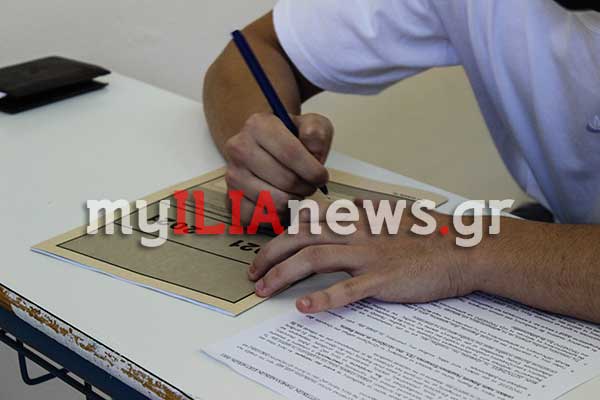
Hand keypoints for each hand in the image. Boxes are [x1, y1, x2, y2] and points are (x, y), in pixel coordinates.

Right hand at [223, 112, 332, 223]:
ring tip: (297, 192)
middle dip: (306, 187)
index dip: (313, 171)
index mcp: (258, 125)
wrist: (267, 149)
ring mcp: (232, 175)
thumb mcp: (311, 125)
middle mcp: (239, 148)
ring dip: (293, 202)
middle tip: (309, 184)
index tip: (321, 177)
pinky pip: (259, 217)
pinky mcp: (231, 198)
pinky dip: (276, 215)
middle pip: (285, 181)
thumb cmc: (292, 139)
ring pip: (275, 202)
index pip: (291, 153)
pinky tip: (282, 202)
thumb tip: (313, 149)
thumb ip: (317, 132)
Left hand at [249, 204, 476, 312]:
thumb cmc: (429, 235)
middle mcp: (358, 231)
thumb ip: (369, 211)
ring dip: (283, 275)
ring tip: (264, 290)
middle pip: (302, 236)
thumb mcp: (395, 215)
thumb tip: (352, 208)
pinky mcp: (382, 278)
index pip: (310, 219)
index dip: (283, 232)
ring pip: (315, 258)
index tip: (268, 248)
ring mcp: (369, 254)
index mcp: (359, 217)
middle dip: (271, 253)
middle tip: (254, 272)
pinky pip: (347, 289)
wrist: (463, 248)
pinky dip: (323, 299)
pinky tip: (304, 308)